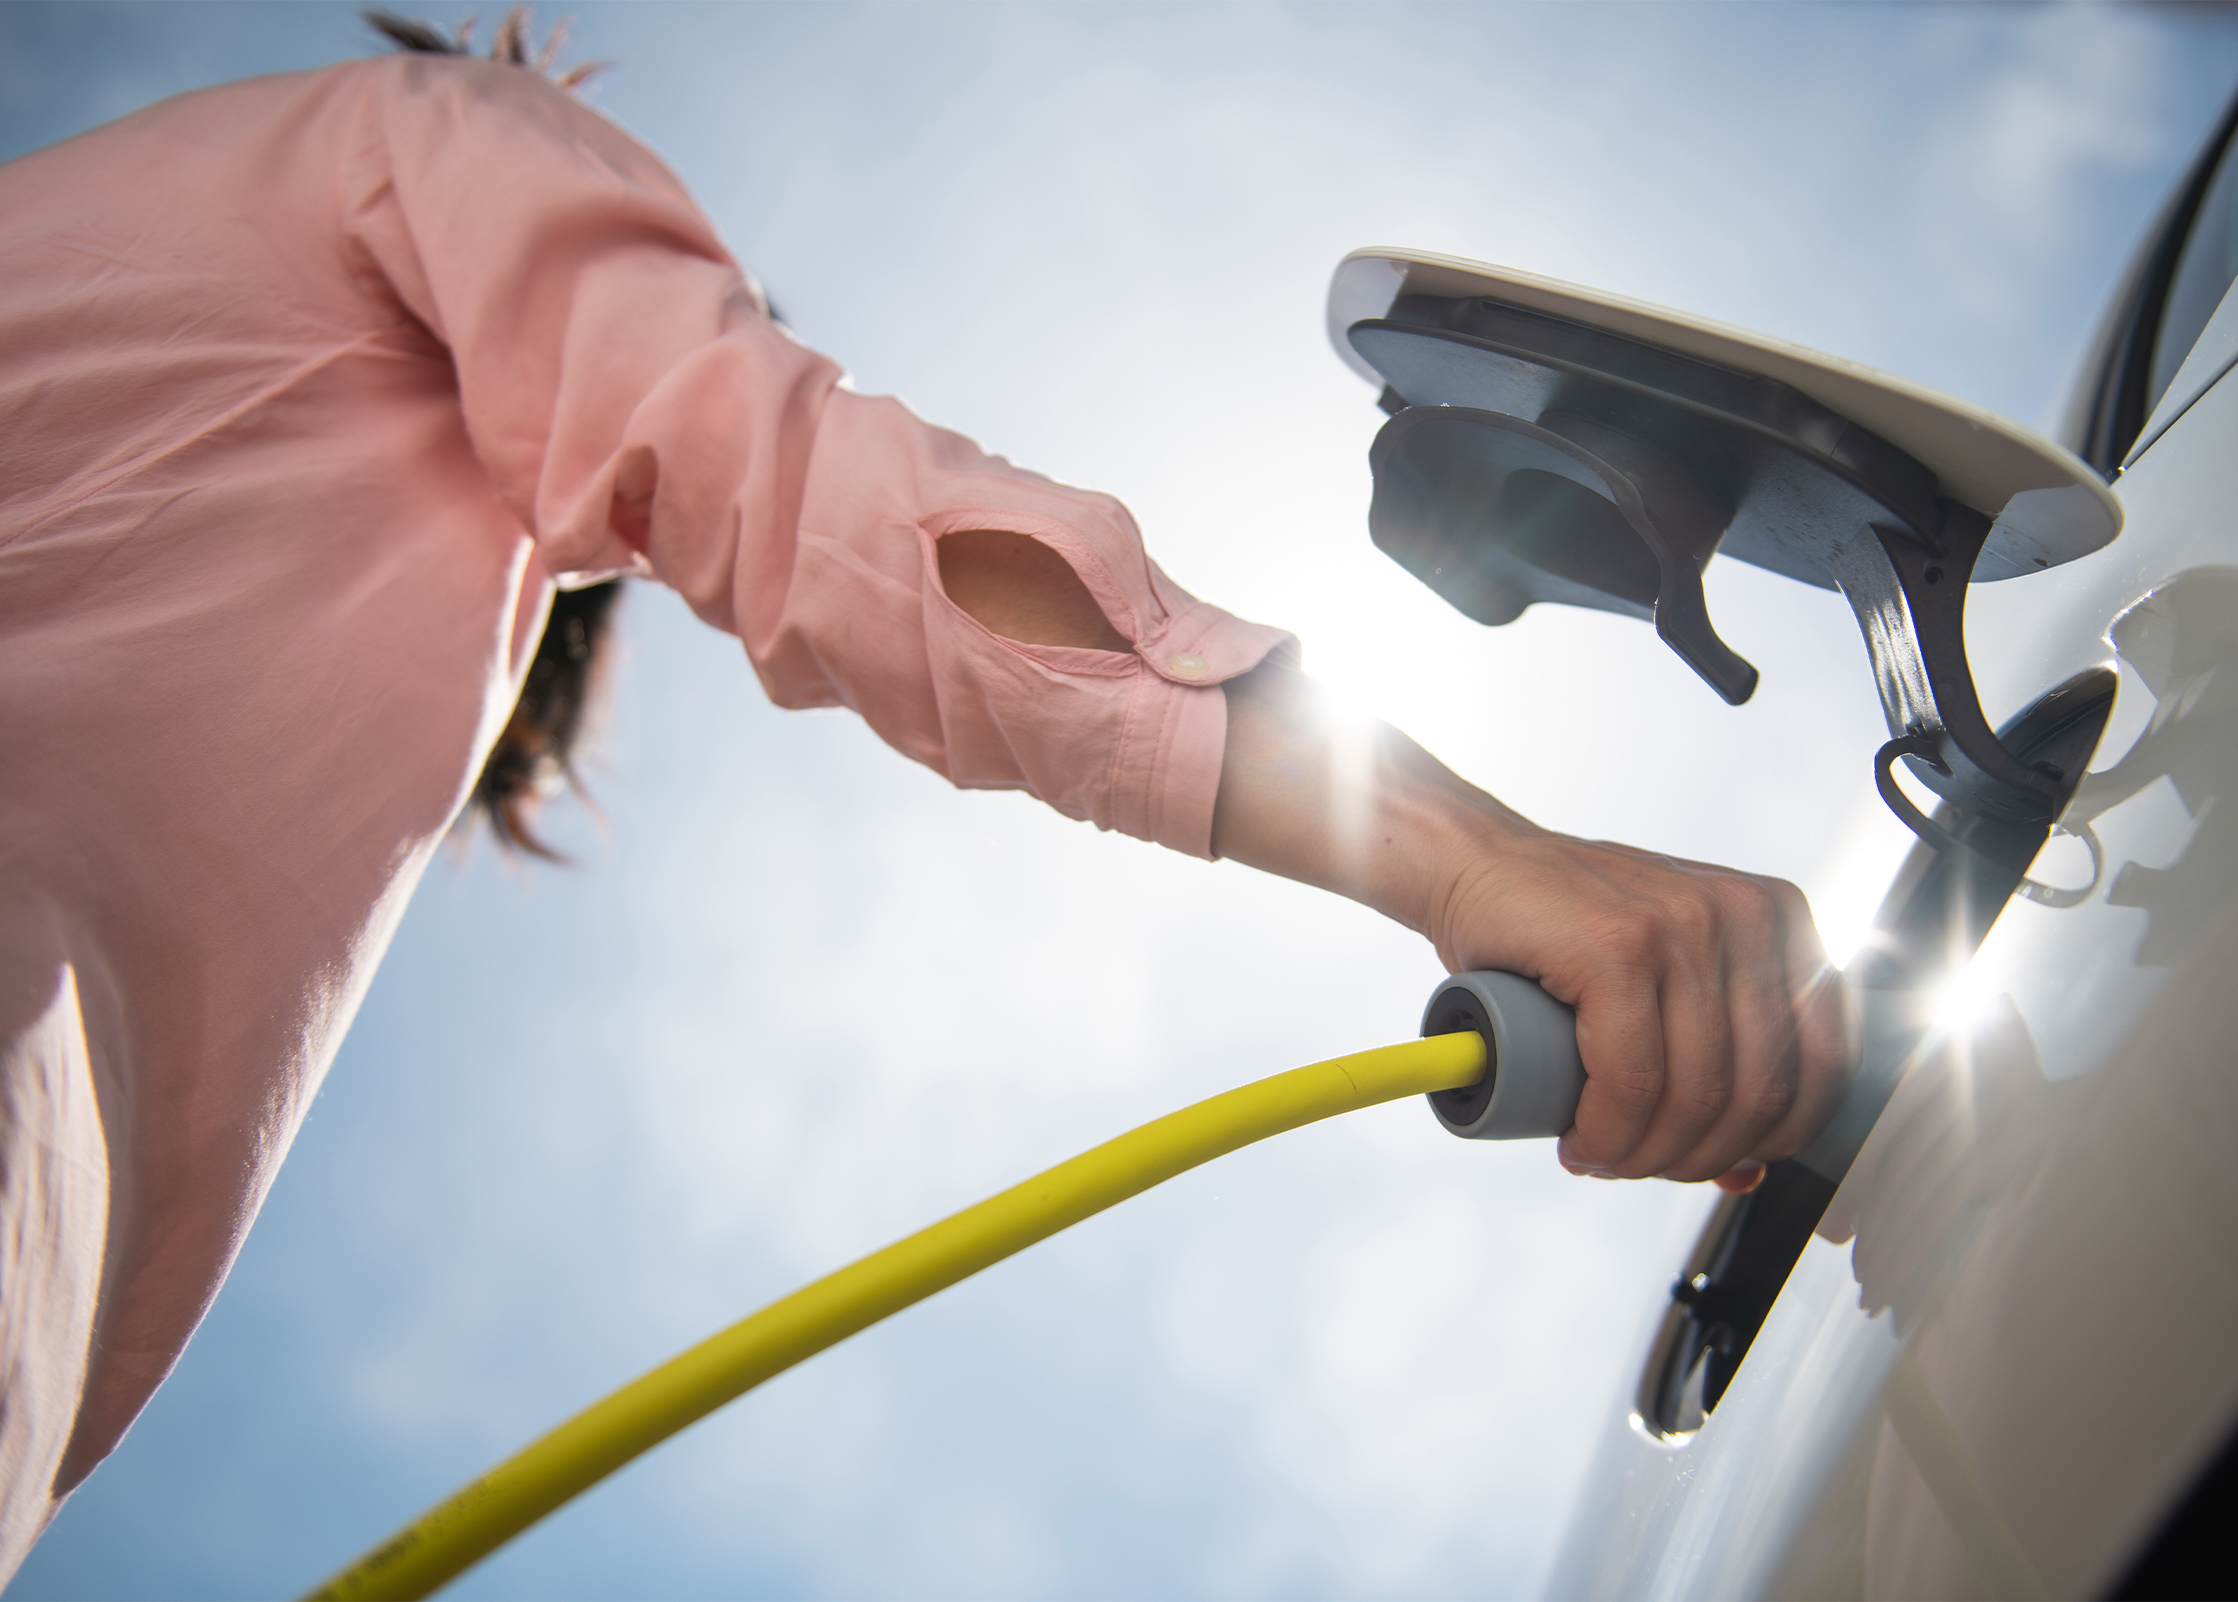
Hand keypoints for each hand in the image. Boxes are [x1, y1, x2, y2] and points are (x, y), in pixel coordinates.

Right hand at [1424, 827, 1851, 1183]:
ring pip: (1695, 1094)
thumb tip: (1748, 1171)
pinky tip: (1580, 1142)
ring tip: (1602, 1158)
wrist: (1476, 865)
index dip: (1773, 1138)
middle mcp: (1745, 915)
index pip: (1825, 1065)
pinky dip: (1605, 1132)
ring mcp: (1682, 925)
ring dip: (1644, 1156)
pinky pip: (1630, 1078)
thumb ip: (1718, 1060)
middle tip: (1639, 1166)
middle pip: (1758, 1090)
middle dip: (1697, 1158)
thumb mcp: (1665, 986)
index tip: (1714, 1159)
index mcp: (1781, 920)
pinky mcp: (1617, 946)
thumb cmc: (1568, 929)